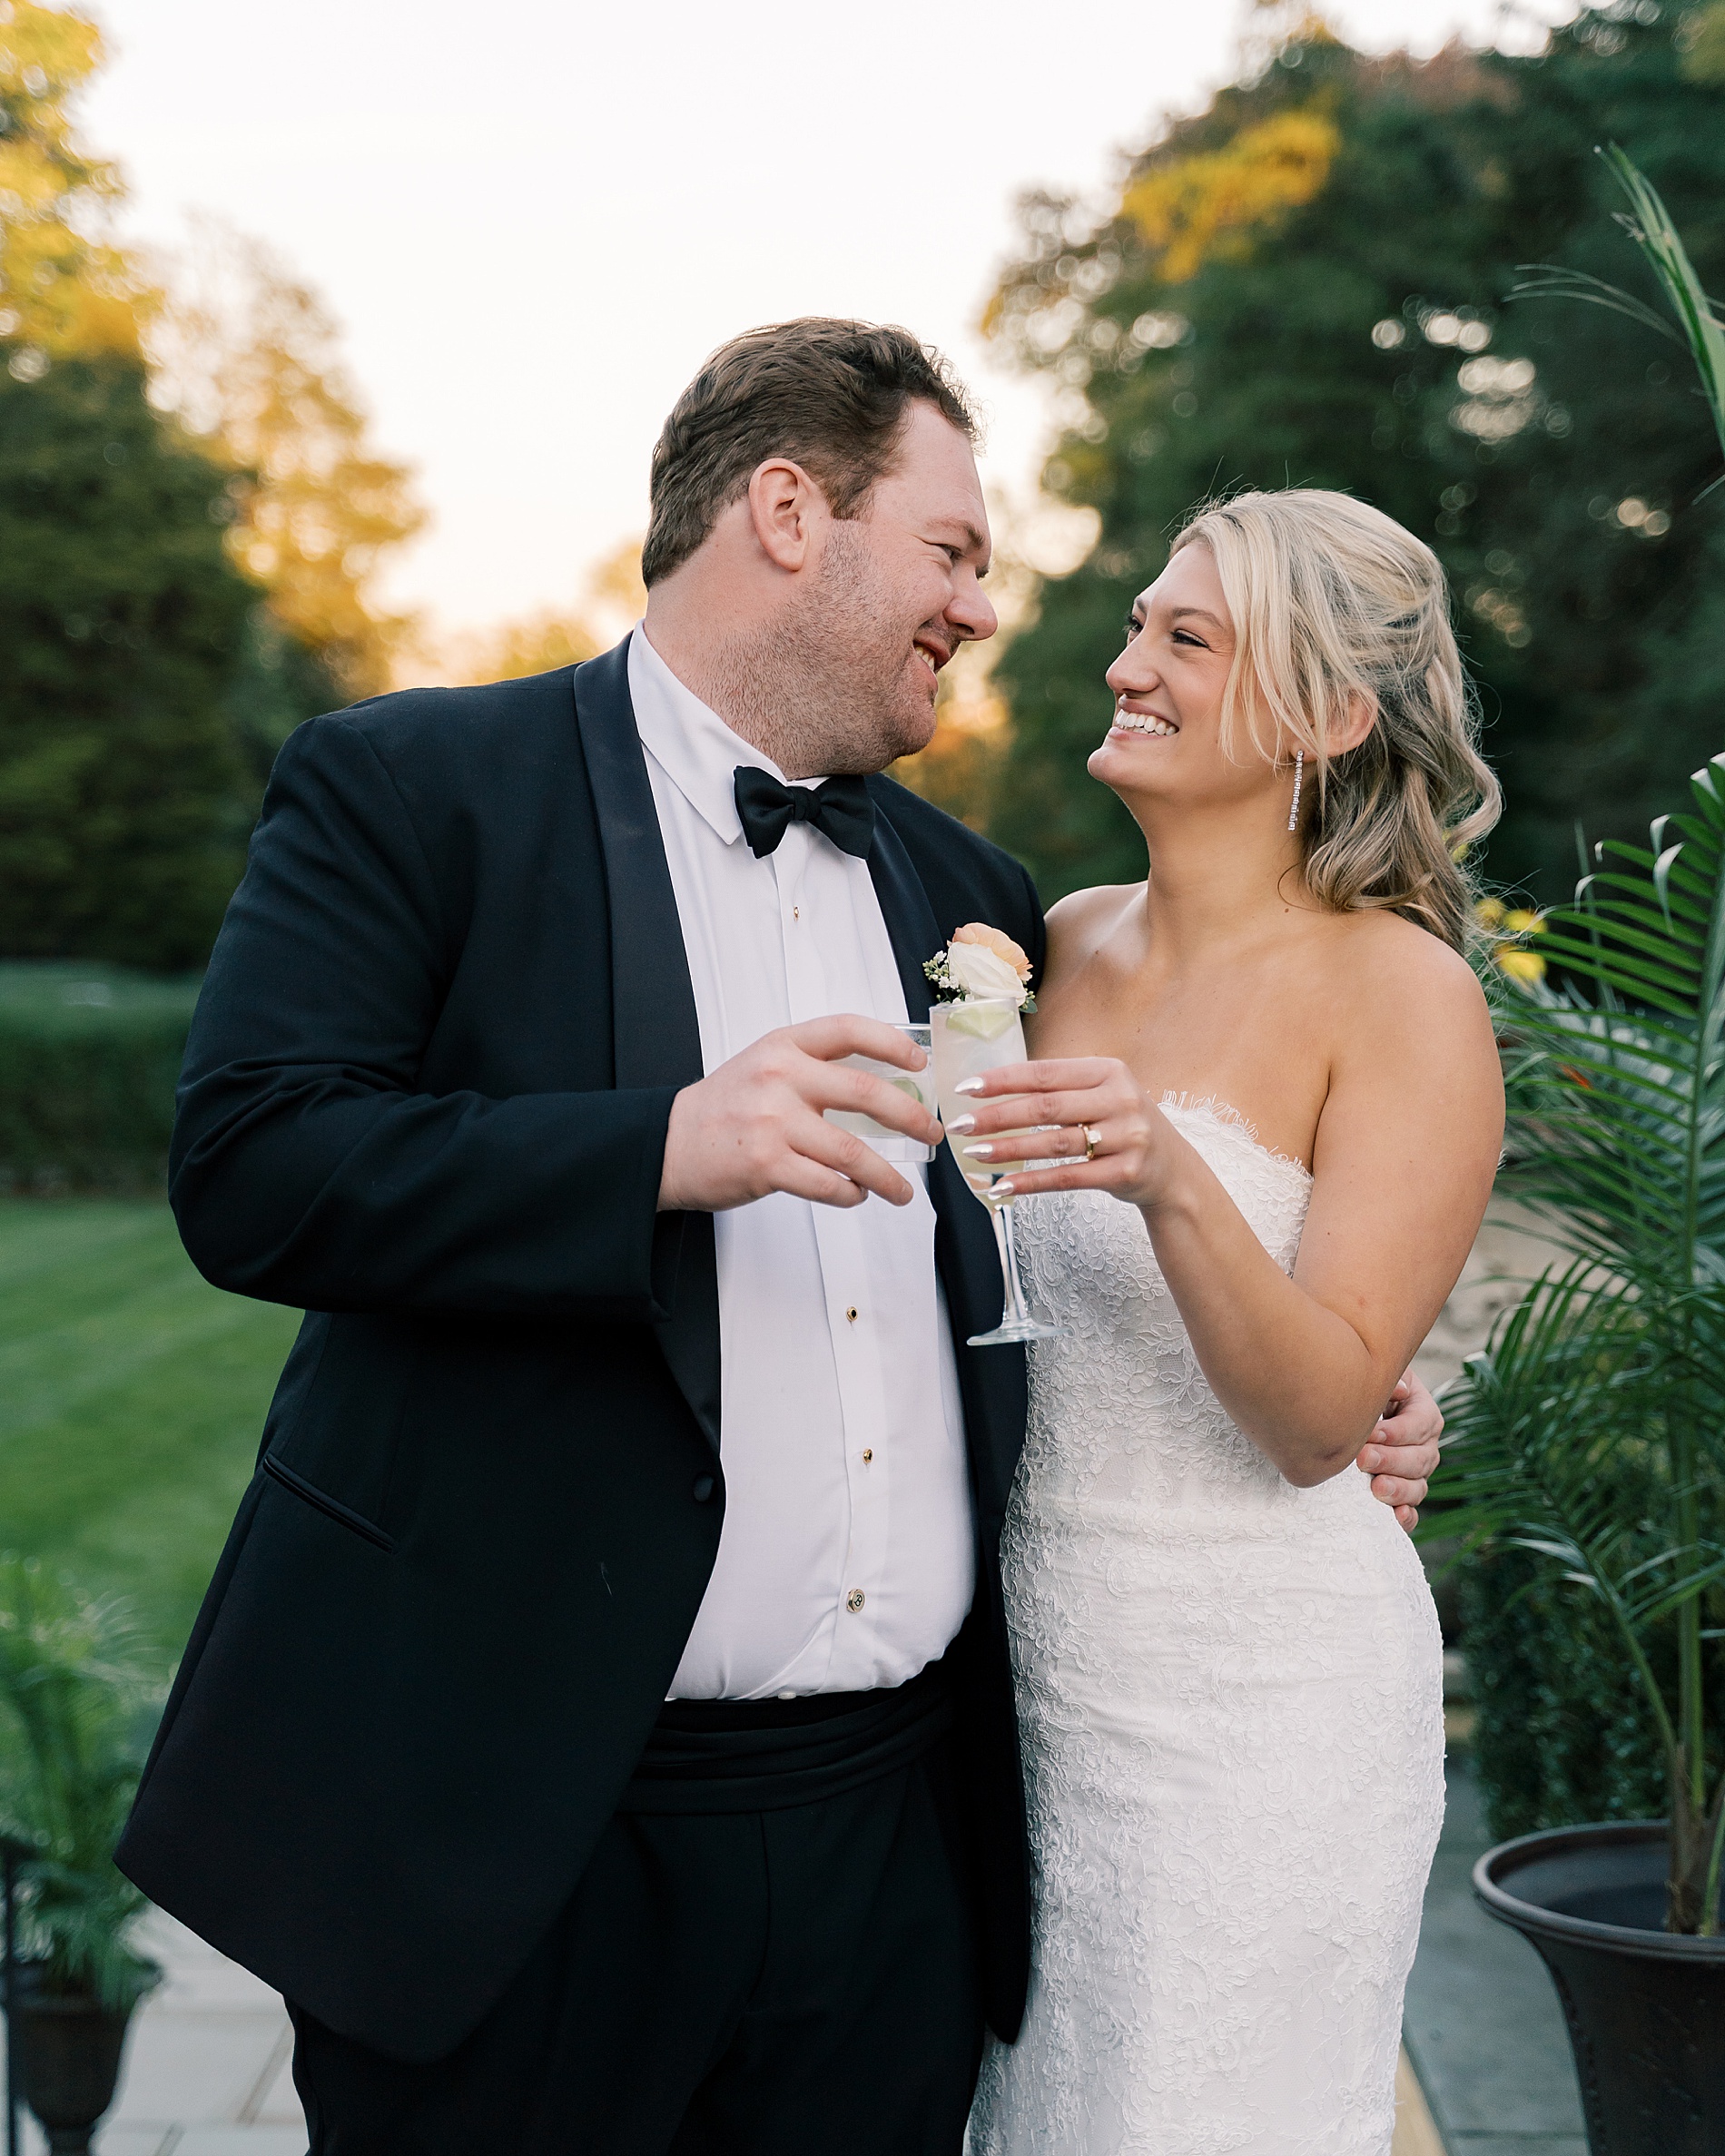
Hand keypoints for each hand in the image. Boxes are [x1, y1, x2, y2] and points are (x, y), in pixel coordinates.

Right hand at [658, 1016, 942, 1213]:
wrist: (667, 1144)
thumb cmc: (723, 1108)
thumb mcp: (764, 1067)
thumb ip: (813, 1069)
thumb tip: (884, 1088)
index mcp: (783, 1047)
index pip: (849, 1030)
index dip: (893, 1043)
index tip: (920, 1064)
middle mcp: (780, 1078)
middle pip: (866, 1092)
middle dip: (911, 1117)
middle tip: (931, 1133)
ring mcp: (773, 1123)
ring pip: (853, 1152)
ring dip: (887, 1176)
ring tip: (902, 1191)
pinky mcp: (766, 1165)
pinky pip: (828, 1185)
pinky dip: (851, 1194)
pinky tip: (856, 1195)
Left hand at [944, 1056, 1172, 1206]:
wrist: (1172, 1169)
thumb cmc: (1122, 1125)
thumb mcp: (1102, 1093)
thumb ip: (1061, 1087)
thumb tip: (993, 1087)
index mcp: (1109, 1070)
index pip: (1044, 1073)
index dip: (1002, 1080)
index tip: (966, 1089)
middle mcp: (1120, 1099)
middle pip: (1045, 1107)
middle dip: (996, 1116)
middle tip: (960, 1125)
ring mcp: (1126, 1136)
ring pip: (1053, 1143)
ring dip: (1008, 1149)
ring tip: (974, 1154)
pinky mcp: (1125, 1172)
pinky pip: (1068, 1177)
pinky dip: (1032, 1182)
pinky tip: (1004, 1186)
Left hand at [1356, 1372, 1441, 1531]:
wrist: (1356, 1412)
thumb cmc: (1369, 1392)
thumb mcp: (1381, 1377)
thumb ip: (1391, 1381)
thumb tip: (1400, 1390)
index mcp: (1424, 1415)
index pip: (1419, 1425)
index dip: (1397, 1431)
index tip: (1371, 1433)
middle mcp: (1425, 1447)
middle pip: (1419, 1459)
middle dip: (1391, 1460)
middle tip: (1364, 1459)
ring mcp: (1416, 1474)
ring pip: (1417, 1487)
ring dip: (1398, 1490)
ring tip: (1376, 1488)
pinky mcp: (1404, 1495)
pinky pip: (1411, 1511)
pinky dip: (1406, 1517)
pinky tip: (1395, 1517)